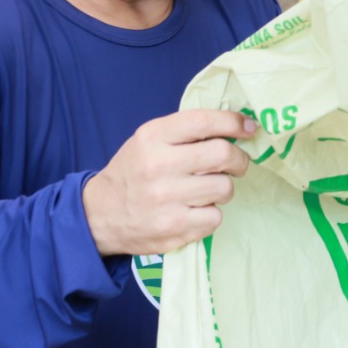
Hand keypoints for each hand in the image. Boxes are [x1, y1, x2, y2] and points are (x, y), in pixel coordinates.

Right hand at [83, 109, 254, 256]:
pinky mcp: (175, 226)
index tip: (249, 128)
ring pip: (224, 187)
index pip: (204, 121)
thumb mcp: (147, 141)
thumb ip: (184, 132)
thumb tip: (236, 127)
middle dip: (239, 159)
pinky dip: (211, 214)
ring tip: (206, 190)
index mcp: (152, 137)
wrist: (99, 215)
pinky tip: (194, 211)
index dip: (234, 122)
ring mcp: (167, 198)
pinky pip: (216, 216)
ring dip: (223, 188)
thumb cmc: (132, 172)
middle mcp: (159, 165)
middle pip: (223, 154)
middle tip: (236, 164)